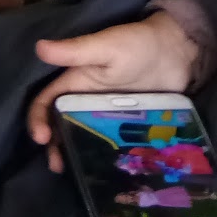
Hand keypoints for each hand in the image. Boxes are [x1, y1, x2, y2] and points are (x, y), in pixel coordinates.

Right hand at [28, 11, 199, 171]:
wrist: (178, 52)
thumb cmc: (139, 44)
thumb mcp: (107, 47)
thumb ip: (75, 51)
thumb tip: (39, 47)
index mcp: (75, 82)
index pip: (46, 103)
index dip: (38, 119)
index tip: (42, 139)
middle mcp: (84, 101)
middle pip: (60, 126)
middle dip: (53, 146)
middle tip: (56, 165)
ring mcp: (105, 116)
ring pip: (81, 138)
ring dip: (72, 154)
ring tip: (74, 172)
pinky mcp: (124, 125)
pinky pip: (107, 143)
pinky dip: (98, 156)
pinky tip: (101, 170)